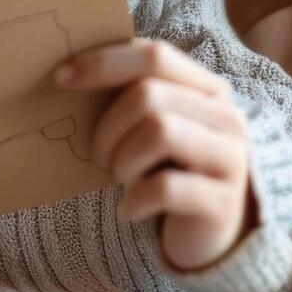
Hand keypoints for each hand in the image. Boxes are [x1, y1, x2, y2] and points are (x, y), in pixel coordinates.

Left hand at [55, 40, 254, 270]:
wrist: (211, 235)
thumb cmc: (171, 171)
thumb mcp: (156, 126)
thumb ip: (131, 95)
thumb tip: (69, 70)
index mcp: (207, 89)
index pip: (155, 55)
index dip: (104, 62)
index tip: (60, 78)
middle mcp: (226, 117)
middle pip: (149, 95)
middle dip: (108, 127)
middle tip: (100, 157)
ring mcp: (231, 158)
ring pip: (159, 132)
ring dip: (124, 162)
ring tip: (123, 180)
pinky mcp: (222, 202)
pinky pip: (166, 188)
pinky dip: (135, 200)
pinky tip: (130, 211)